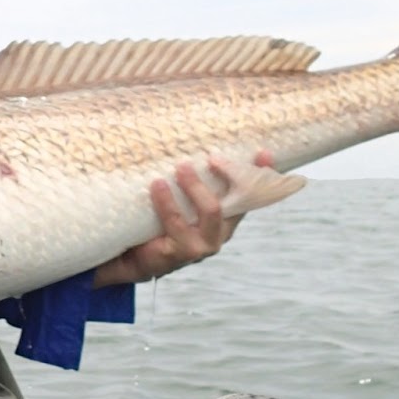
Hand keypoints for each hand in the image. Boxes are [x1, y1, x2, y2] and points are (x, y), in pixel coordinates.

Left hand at [91, 151, 273, 288]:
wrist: (134, 258)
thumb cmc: (160, 224)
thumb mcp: (181, 201)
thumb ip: (191, 182)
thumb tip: (185, 139)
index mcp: (224, 219)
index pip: (249, 195)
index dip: (260, 174)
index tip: (265, 153)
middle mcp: (219, 233)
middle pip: (237, 201)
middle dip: (230, 175)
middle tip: (211, 157)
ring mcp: (203, 245)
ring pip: (211, 210)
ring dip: (195, 185)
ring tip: (180, 167)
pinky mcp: (182, 252)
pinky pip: (177, 222)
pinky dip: (167, 201)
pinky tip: (157, 186)